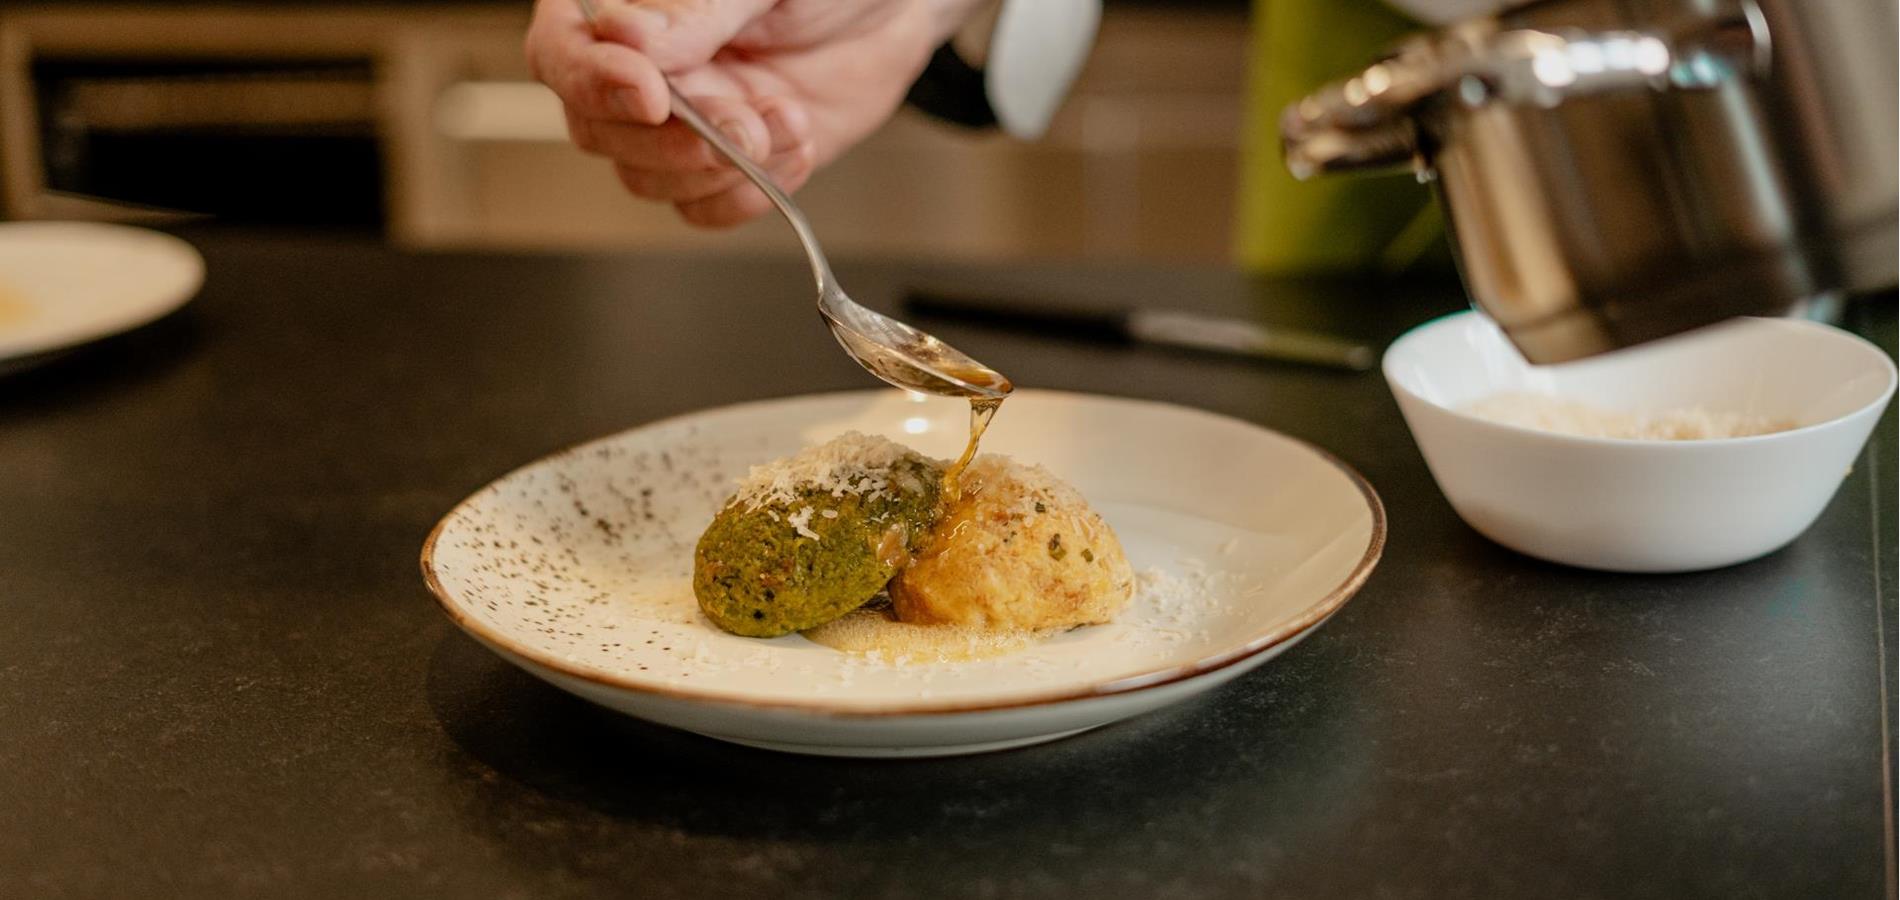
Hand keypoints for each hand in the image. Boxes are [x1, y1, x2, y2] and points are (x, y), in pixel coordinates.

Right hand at [526, 0, 976, 227]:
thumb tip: (628, 38)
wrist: (891, 12)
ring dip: (723, 167)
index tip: (652, 97)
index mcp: (624, 4)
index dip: (596, 83)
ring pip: (646, 178)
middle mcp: (637, 67)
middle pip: (598, 130)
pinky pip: (699, 209)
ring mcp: (676, 120)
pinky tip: (792, 149)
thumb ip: (699, 8)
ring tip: (787, 118)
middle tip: (747, 119)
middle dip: (680, 139)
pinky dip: (746, 195)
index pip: (562, 51)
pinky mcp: (719, 164)